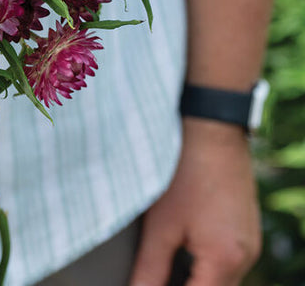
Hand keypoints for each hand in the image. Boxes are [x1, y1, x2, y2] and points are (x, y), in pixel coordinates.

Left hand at [128, 118, 260, 285]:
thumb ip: (150, 269)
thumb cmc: (183, 169)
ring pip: (222, 278)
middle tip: (152, 276)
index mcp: (225, 260)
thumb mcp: (160, 224)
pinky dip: (205, 262)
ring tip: (165, 263)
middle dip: (184, 285)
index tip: (147, 284)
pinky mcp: (246, 227)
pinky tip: (181, 246)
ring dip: (195, 277)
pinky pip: (228, 260)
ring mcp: (251, 242)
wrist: (211, 127)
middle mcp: (247, 257)